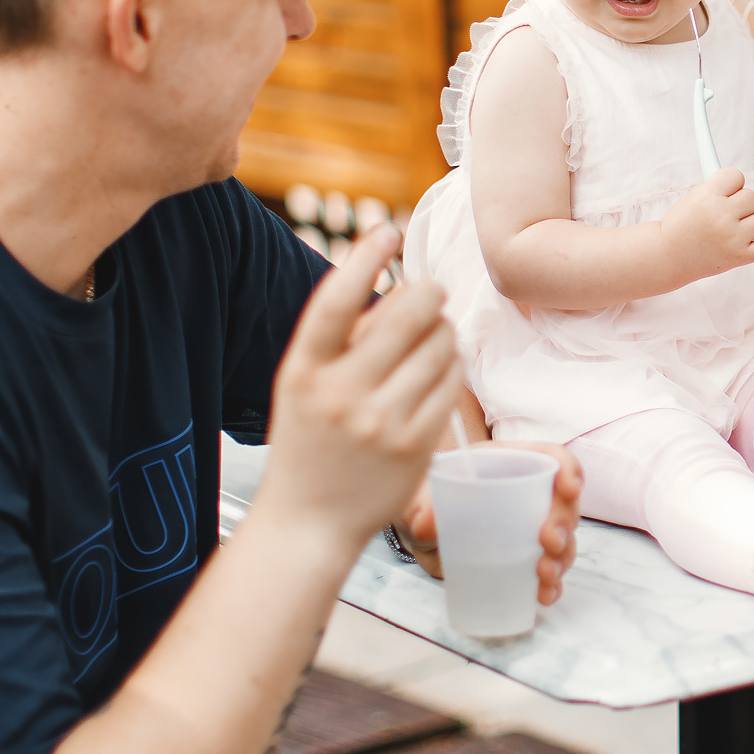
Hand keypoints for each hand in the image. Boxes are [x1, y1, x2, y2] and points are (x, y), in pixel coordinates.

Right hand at [259, 227, 463, 545]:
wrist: (308, 522)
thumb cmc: (309, 442)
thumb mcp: (303, 385)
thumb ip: (341, 340)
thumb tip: (399, 285)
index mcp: (302, 372)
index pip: (334, 302)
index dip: (363, 259)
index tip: (385, 231)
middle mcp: (340, 395)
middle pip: (405, 314)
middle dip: (426, 292)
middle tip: (429, 291)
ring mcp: (380, 422)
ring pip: (438, 345)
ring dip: (443, 330)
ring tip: (434, 335)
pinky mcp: (415, 445)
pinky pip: (451, 383)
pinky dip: (451, 366)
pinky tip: (441, 367)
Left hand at [397, 443, 584, 604]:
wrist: (422, 531)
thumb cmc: (428, 501)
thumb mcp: (420, 498)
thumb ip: (421, 507)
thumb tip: (426, 523)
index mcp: (510, 464)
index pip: (552, 458)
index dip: (568, 469)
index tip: (569, 488)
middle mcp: (529, 495)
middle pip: (564, 503)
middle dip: (564, 523)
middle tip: (548, 541)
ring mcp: (531, 529)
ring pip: (564, 540)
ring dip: (562, 557)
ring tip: (544, 573)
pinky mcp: (526, 560)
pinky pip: (550, 571)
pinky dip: (552, 584)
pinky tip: (544, 594)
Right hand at [659, 167, 753, 279]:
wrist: (667, 256)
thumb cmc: (682, 223)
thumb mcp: (693, 197)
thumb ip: (718, 187)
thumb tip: (741, 178)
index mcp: (707, 198)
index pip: (736, 176)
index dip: (731, 182)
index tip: (725, 188)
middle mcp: (721, 218)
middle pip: (752, 197)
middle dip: (741, 202)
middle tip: (726, 211)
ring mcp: (732, 239)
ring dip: (750, 221)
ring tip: (731, 228)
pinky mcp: (739, 257)